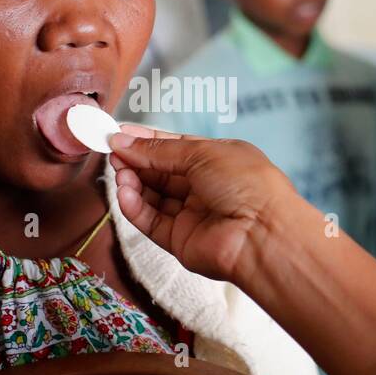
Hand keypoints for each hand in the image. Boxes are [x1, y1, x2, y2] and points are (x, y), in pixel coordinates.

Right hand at [108, 125, 303, 286]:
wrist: (263, 235)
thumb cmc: (246, 184)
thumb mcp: (202, 153)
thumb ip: (159, 150)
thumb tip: (124, 140)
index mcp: (218, 161)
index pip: (175, 147)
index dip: (147, 141)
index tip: (118, 133)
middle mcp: (206, 188)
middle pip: (161, 172)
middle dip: (135, 161)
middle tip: (111, 151)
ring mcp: (193, 215)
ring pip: (153, 197)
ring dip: (133, 183)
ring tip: (118, 171)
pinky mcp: (180, 241)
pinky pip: (151, 221)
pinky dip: (135, 207)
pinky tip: (124, 193)